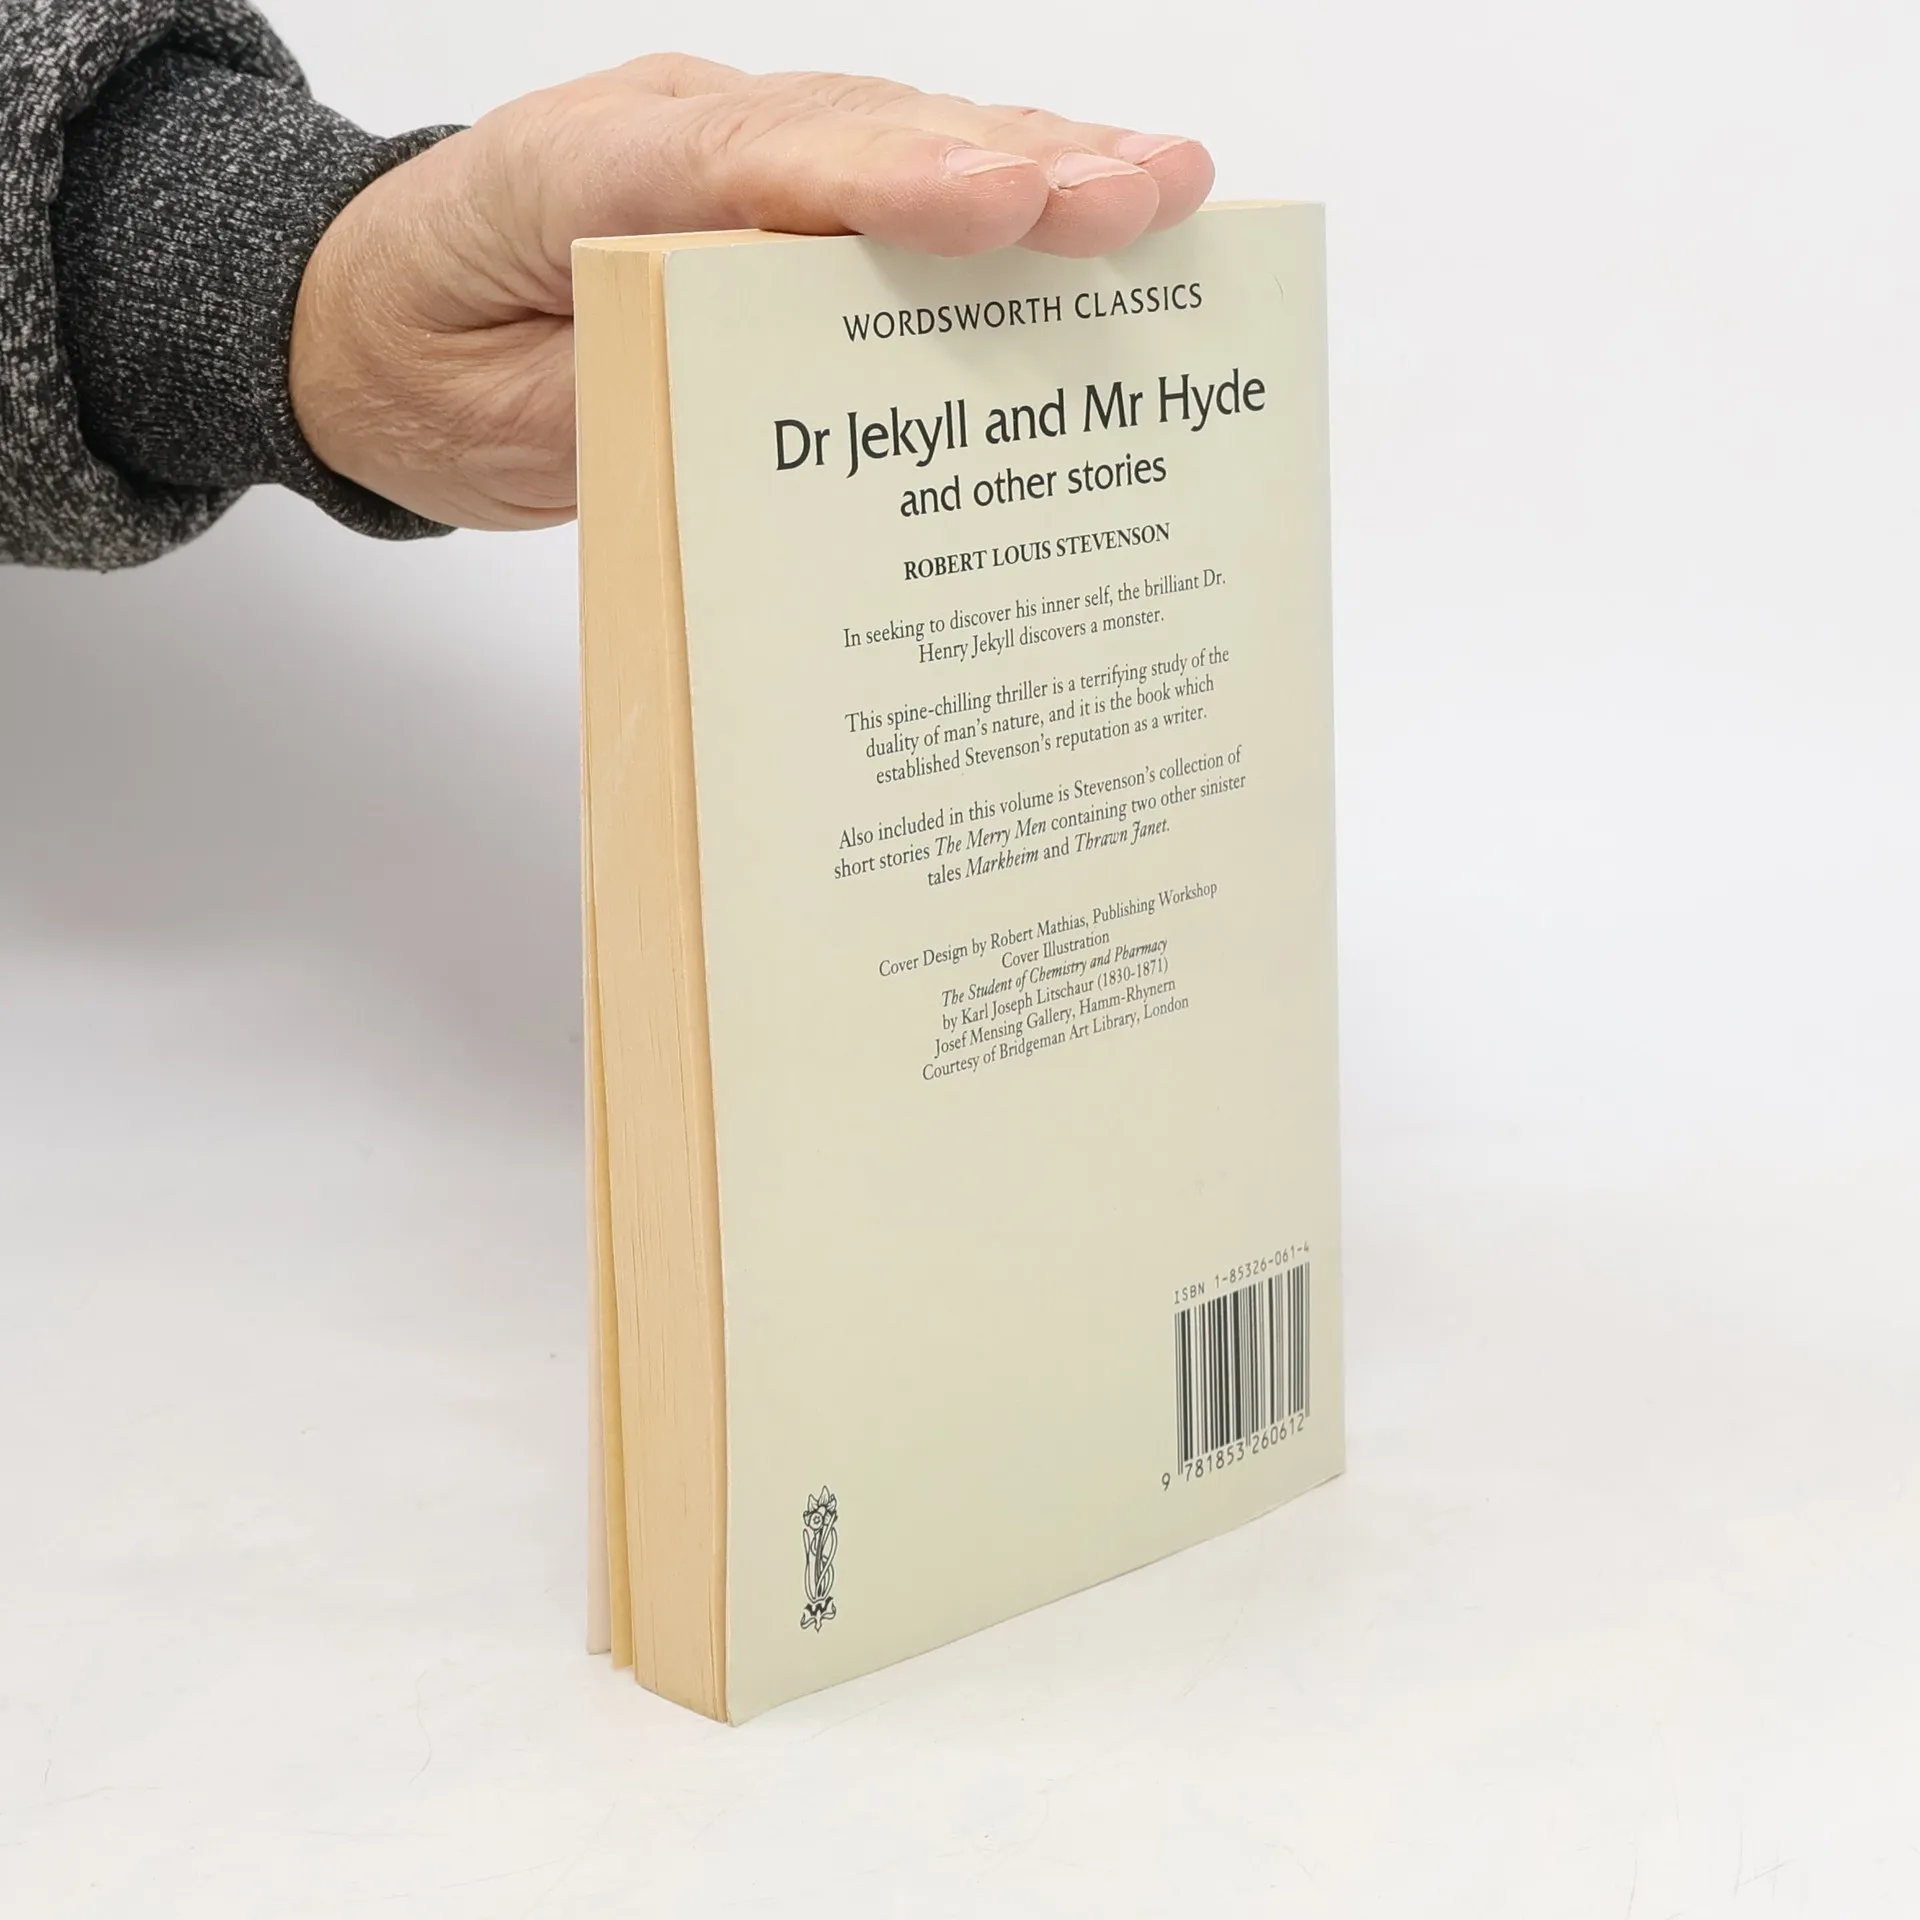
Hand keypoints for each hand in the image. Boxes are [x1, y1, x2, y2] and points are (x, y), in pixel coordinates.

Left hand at [288, 55, 1213, 530]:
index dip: (885, 186)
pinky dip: (1004, 189)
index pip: (750, 167)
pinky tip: (1101, 200)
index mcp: (585, 173)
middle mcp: (681, 134)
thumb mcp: (507, 418)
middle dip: (1009, 165)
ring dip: (1040, 163)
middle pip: (858, 133)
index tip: (1002, 207)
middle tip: (1138, 197)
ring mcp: (736, 150)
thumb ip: (634, 396)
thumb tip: (776, 406)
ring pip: (900, 138)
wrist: (378, 322)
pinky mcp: (775, 192)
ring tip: (1167, 190)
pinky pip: (897, 179)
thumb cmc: (432, 368)